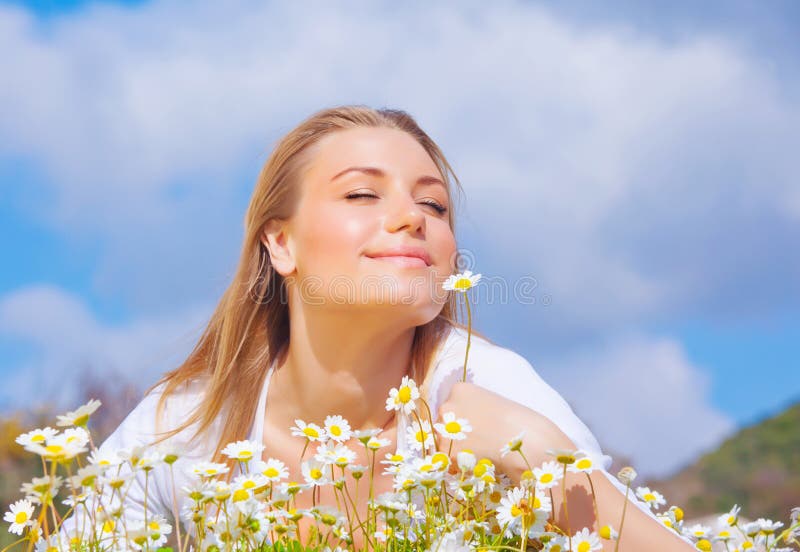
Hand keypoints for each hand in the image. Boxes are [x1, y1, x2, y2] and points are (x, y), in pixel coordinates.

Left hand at [433, 382, 574, 476]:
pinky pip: (449, 462)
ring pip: (444, 444)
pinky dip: (461, 466)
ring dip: (458, 451)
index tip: (478, 428)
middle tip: (480, 442)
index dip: (463, 421)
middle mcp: (447, 405)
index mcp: (460, 389)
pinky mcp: (447, 451)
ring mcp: (445, 428)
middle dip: (456, 436)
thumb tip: (462, 425)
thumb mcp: (491, 404)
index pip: (450, 408)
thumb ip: (472, 410)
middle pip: (442, 425)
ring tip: (482, 451)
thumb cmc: (516, 422)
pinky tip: (479, 460)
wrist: (528, 440)